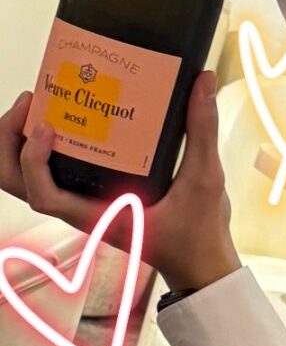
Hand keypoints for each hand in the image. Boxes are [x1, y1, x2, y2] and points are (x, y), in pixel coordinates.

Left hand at [0, 73, 241, 291]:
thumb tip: (203, 81)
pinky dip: (42, 149)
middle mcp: (83, 211)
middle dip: (10, 143)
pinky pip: (52, 175)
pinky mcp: (92, 197)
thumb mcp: (205, 178)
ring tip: (38, 105)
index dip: (32, 161)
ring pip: (28, 181)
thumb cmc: (198, 232)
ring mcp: (83, 204)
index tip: (46, 127)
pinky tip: (63, 118)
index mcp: (100, 214)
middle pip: (19, 186)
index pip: (43, 197)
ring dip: (20, 145)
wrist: (200, 263)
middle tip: (31, 103)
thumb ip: (202, 128)